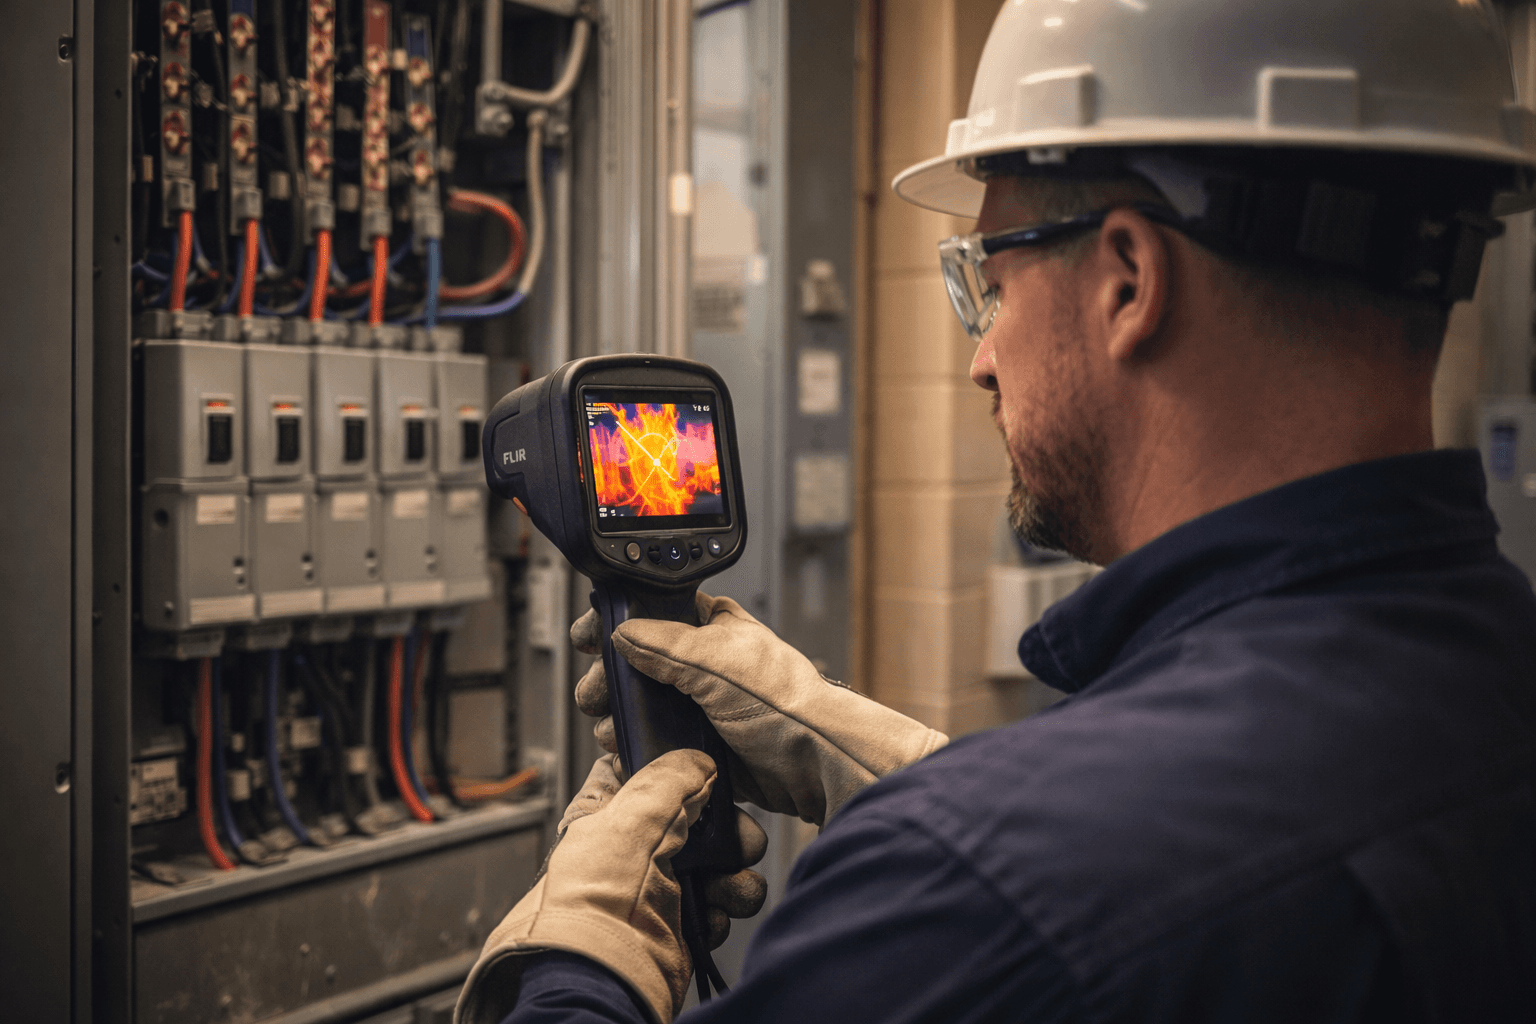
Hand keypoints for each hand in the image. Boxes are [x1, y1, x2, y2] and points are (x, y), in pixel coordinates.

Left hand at [457, 751, 767, 1023]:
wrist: (604, 974)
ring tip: (729, 888)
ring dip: (733, 875)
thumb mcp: (635, 816)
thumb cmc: (596, 897)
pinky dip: (723, 910)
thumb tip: (699, 762)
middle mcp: (633, 846)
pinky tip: (710, 917)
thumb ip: (673, 779)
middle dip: (727, 832)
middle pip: (697, 819)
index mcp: (608, 811)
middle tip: (740, 841)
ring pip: (717, 862)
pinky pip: (719, 904)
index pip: (650, 773)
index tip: (711, 772)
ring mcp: (657, 886)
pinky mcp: (680, 922)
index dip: (683, 770)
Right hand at [572, 592, 947, 826]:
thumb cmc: (786, 703)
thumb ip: (663, 643)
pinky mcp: (706, 745)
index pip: (653, 612)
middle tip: (599, 693)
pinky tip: (629, 752)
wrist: (816, 764)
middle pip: (638, 663)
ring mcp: (706, 705)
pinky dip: (640, 747)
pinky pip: (660, 741)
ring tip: (614, 727)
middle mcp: (708, 662)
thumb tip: (623, 631)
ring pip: (645, 706)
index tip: (589, 639)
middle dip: (611, 680)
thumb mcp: (715, 661)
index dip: (618, 623)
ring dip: (621, 718)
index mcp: (714, 626)